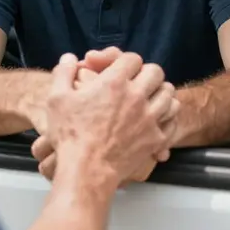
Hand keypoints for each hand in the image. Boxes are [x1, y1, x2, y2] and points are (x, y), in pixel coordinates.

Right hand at [39, 52, 178, 189]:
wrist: (86, 171)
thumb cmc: (70, 134)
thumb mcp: (57, 99)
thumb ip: (63, 73)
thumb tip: (69, 58)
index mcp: (114, 82)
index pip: (133, 59)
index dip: (127, 61)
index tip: (121, 69)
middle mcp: (136, 96)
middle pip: (156, 72)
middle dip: (147, 73)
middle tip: (139, 81)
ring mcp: (149, 118)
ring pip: (169, 94)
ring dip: (161, 92)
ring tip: (151, 97)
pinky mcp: (155, 139)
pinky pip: (172, 121)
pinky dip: (168, 117)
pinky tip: (158, 120)